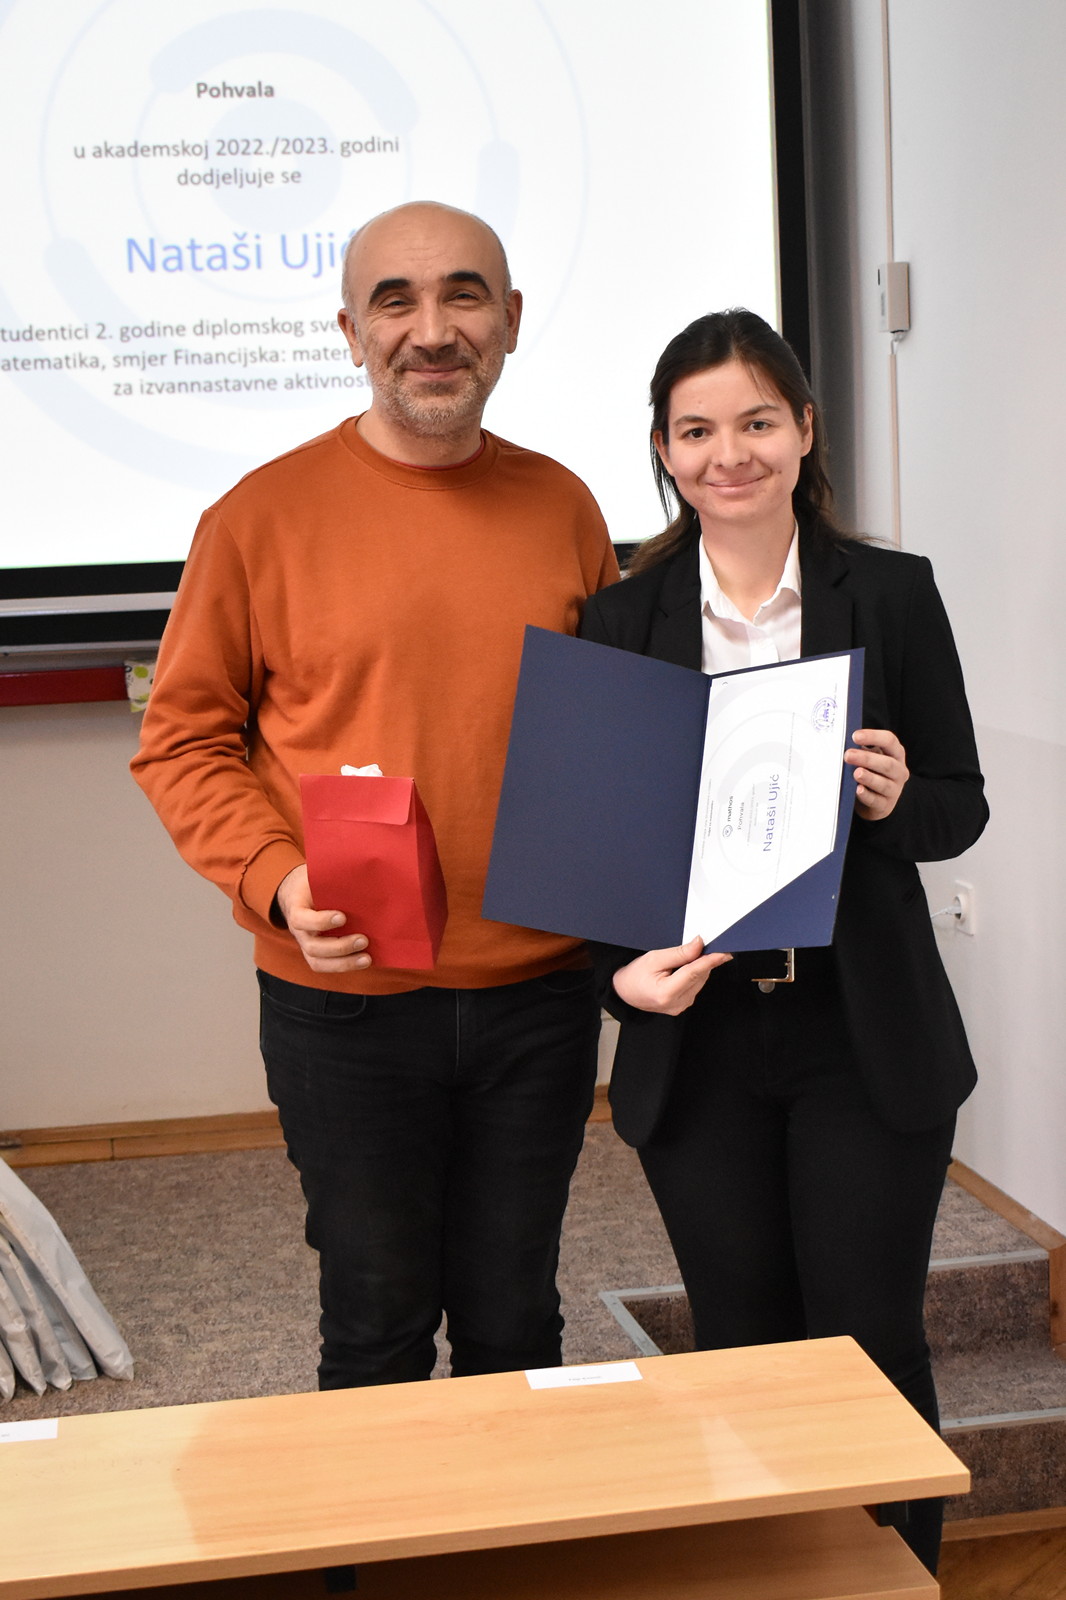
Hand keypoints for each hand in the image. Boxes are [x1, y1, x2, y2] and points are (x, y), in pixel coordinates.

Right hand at [274, 865, 372, 974]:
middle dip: (339, 946)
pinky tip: (364, 960)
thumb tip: (361, 866)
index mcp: (296, 907)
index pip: (301, 919)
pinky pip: (325, 966)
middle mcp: (298, 931)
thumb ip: (331, 874)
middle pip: (312, 947)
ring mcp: (306, 944)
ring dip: (344, 963)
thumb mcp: (317, 874)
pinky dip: (344, 966)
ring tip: (366, 957)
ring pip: (318, 962)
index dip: (320, 921)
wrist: (298, 893)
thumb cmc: (314, 882)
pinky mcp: (315, 953)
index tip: (342, 916)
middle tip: (363, 939)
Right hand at [612, 935, 731, 1015]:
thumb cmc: (635, 975)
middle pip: (700, 976)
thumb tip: (699, 945)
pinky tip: (684, 968)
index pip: (694, 973)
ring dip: (699, 966)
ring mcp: (681, 1007)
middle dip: (703, 960)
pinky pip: (696, 985)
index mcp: (666, 993)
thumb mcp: (654, 958)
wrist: (625, 991)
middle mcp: (677, 1004)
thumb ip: (679, 954)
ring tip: (683, 958)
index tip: (723, 952)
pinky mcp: (684, 1005)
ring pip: (700, 980)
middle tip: (701, 945)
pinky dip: (695, 974)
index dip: (710, 960)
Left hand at [844, 728, 908, 820]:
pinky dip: (866, 795)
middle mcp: (899, 771)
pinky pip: (876, 800)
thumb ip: (860, 750)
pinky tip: (858, 789)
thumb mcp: (869, 758)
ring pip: (883, 783)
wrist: (874, 799)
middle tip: (848, 755)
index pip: (889, 741)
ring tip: (856, 773)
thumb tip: (843, 744)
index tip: (855, 736)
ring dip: (869, 777)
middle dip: (867, 759)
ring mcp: (895, 789)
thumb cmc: (871, 771)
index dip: (873, 736)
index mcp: (896, 754)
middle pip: (887, 764)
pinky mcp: (885, 805)